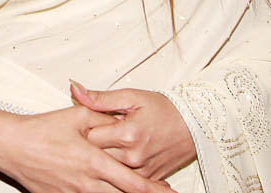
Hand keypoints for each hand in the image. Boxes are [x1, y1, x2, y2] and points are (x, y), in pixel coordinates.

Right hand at [0, 105, 174, 192]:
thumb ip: (104, 117)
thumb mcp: (76, 117)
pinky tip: (99, 188)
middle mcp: (87, 185)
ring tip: (133, 189)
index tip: (170, 192)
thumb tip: (122, 119)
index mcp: (95, 163)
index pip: (134, 184)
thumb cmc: (41, 130)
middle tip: (161, 191)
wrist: (10, 146)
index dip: (155, 191)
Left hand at [71, 81, 195, 180]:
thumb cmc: (165, 109)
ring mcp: (141, 170)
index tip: (82, 125)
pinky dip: (117, 170)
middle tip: (92, 135)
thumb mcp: (131, 97)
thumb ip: (100, 98)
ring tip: (104, 146)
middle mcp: (133, 156)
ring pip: (108, 170)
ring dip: (103, 159)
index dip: (82, 130)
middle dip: (90, 146)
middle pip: (96, 157)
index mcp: (127, 134)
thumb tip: (76, 91)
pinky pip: (124, 180)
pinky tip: (117, 159)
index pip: (89, 137)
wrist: (195, 124)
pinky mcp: (149, 178)